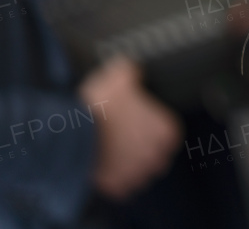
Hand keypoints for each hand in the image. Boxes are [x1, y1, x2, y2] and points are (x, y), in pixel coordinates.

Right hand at [78, 58, 180, 199]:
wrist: (73, 133)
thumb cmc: (100, 107)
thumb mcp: (119, 76)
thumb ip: (131, 72)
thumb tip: (131, 69)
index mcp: (166, 131)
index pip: (167, 132)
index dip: (151, 125)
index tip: (138, 121)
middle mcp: (157, 156)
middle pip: (154, 153)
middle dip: (141, 146)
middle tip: (122, 135)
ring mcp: (136, 174)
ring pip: (137, 170)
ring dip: (127, 162)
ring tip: (110, 149)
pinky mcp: (116, 187)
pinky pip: (119, 185)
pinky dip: (112, 176)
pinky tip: (102, 162)